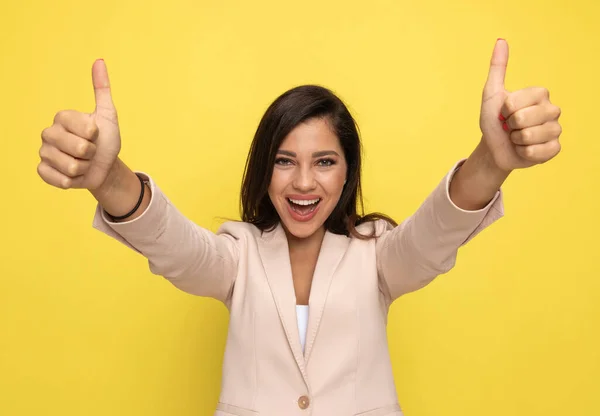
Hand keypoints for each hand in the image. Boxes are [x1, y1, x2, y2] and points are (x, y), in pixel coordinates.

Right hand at [38, 59, 121, 189]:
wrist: (104, 168)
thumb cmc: (105, 141)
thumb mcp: (108, 115)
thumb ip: (102, 89)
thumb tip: (99, 61)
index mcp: (62, 118)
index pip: (85, 128)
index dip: (96, 135)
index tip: (96, 134)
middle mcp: (49, 133)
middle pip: (79, 148)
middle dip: (92, 154)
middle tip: (90, 152)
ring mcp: (44, 152)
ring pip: (70, 166)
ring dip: (84, 168)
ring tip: (83, 163)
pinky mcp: (43, 171)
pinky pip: (57, 179)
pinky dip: (72, 181)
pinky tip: (73, 175)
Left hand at [479, 39, 561, 171]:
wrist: (494, 147)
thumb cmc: (494, 120)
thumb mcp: (492, 94)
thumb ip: (498, 68)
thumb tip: (501, 41)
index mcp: (540, 94)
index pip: (515, 103)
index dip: (503, 111)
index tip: (503, 113)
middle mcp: (553, 109)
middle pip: (522, 119)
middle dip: (509, 126)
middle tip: (509, 127)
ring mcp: (555, 130)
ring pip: (529, 136)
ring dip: (515, 140)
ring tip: (516, 138)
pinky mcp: (554, 149)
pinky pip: (537, 152)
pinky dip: (523, 153)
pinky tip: (523, 149)